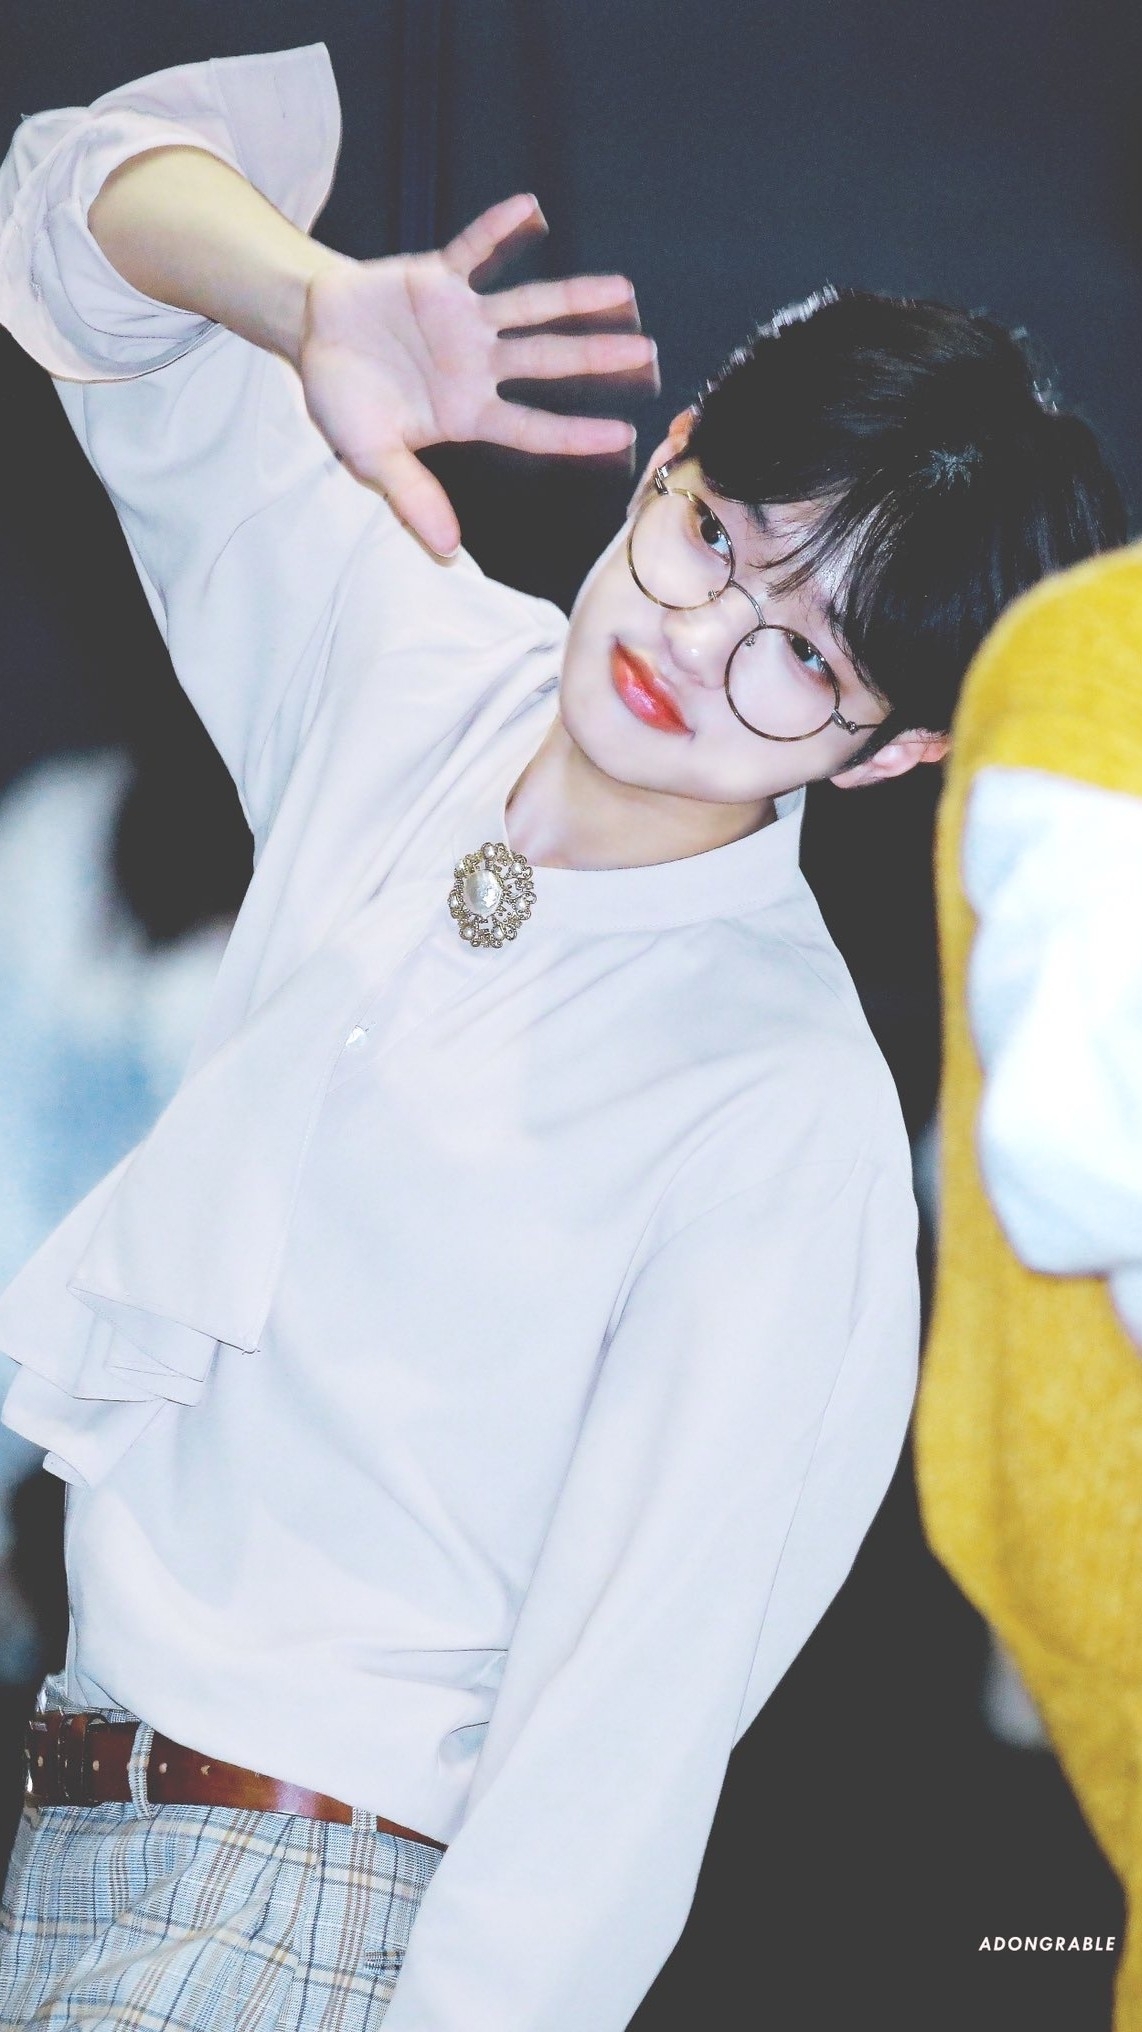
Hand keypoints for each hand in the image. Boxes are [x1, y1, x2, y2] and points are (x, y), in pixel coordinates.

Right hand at [298, 194, 658, 556]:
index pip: (531, 427)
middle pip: (546, 362)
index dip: (574, 433)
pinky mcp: (440, 277)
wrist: (312, 336)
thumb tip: (447, 548)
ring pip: (529, 308)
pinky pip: (474, 248)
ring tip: (622, 290)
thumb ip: (411, 496)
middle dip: (595, 357)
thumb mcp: (371, 456)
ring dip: (573, 298)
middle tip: (647, 355)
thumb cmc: (343, 400)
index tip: (621, 436)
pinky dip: (498, 229)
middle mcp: (477, 366)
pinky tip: (531, 209)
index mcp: (466, 413)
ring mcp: (463, 321)